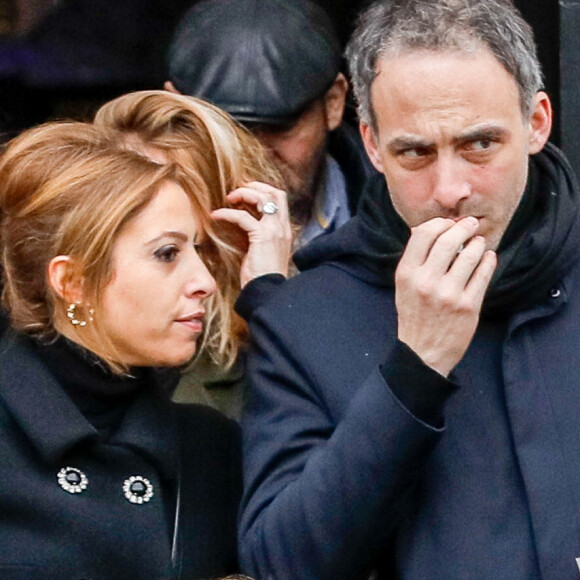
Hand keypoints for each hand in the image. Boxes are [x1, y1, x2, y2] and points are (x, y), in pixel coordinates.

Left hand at [211, 181, 292, 287]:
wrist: (268, 291)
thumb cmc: (262, 276)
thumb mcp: (263, 251)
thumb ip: (257, 235)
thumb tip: (243, 224)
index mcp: (284, 230)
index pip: (279, 199)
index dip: (263, 190)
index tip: (247, 192)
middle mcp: (282, 227)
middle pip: (274, 193)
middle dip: (255, 186)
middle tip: (237, 190)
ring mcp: (274, 231)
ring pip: (262, 198)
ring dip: (243, 194)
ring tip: (228, 199)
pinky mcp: (262, 236)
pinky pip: (243, 217)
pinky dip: (227, 213)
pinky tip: (216, 215)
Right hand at [395, 216, 496, 376]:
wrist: (422, 352)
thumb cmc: (414, 316)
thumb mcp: (403, 286)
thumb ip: (415, 260)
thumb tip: (433, 229)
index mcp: (406, 274)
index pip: (422, 234)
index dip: (439, 223)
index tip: (449, 223)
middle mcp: (425, 282)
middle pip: (447, 240)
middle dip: (463, 227)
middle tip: (471, 224)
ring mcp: (448, 294)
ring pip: (469, 255)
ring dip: (477, 243)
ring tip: (479, 243)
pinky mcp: (467, 306)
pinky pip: (483, 275)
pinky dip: (488, 261)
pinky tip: (488, 257)